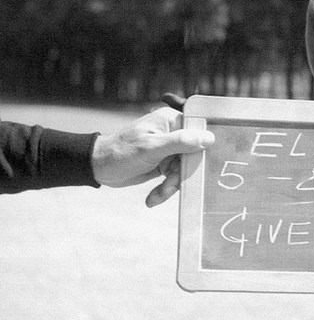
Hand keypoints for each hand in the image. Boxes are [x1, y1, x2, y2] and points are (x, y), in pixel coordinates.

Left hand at [91, 107, 214, 207]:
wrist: (98, 168)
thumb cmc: (121, 153)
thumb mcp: (152, 147)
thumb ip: (181, 141)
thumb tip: (209, 138)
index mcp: (172, 121)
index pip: (198, 131)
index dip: (202, 148)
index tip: (198, 163)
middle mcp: (173, 133)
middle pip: (193, 155)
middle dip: (181, 174)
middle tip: (168, 186)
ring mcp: (169, 149)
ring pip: (184, 169)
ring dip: (171, 185)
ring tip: (155, 196)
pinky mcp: (165, 163)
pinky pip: (174, 177)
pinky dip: (165, 189)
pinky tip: (153, 198)